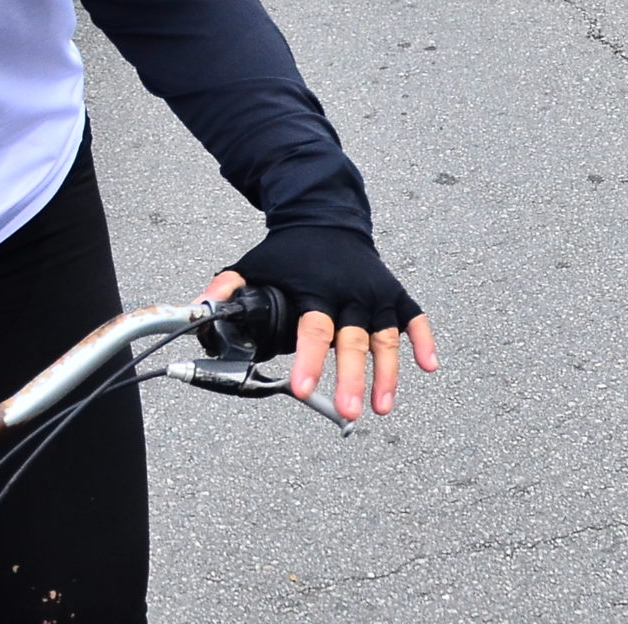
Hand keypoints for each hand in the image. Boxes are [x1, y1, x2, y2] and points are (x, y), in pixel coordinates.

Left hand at [207, 225, 436, 420]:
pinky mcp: (394, 292)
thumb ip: (225, 289)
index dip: (309, 359)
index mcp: (316, 289)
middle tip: (348, 410)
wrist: (326, 217)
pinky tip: (429, 366)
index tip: (302, 388)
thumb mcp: (252, 265)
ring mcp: (376, 293)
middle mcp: (351, 292)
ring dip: (387, 372)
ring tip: (381, 406)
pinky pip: (415, 318)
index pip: (314, 328)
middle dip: (353, 377)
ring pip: (387, 336)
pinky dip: (424, 340)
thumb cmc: (289, 250)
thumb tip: (198, 311)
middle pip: (355, 339)